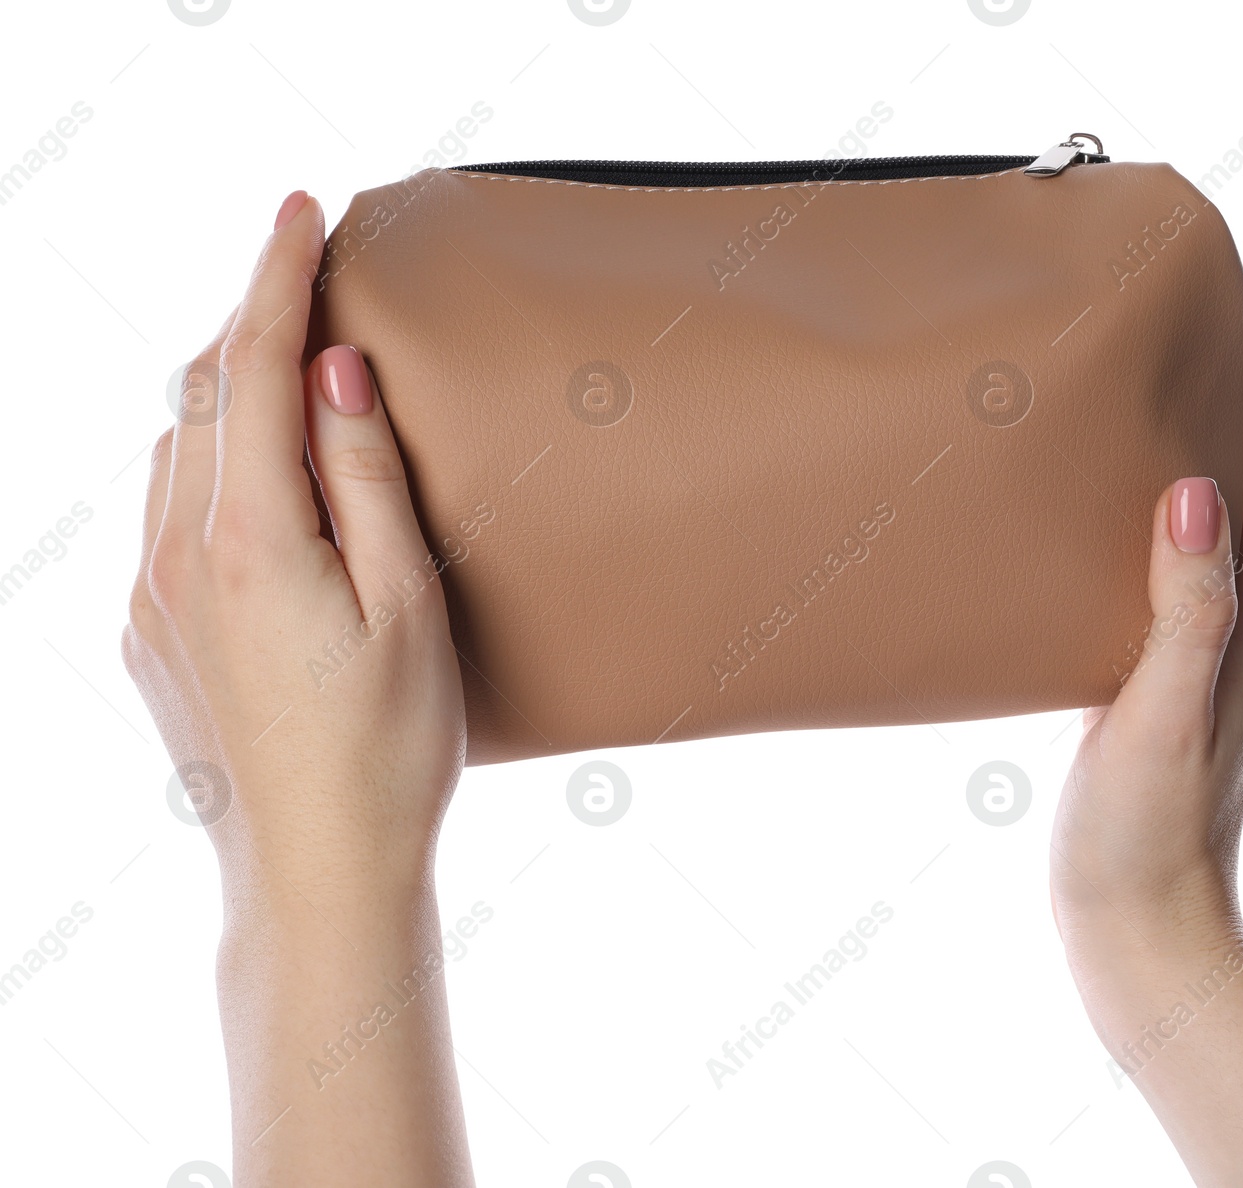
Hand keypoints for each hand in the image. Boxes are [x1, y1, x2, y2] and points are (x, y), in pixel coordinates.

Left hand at [124, 190, 464, 899]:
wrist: (314, 876)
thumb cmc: (386, 752)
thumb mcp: (405, 604)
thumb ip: (363, 478)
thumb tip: (329, 369)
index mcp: (249, 536)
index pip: (251, 364)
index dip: (276, 274)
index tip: (300, 207)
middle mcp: (176, 554)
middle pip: (200, 392)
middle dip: (248, 319)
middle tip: (308, 277)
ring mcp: (151, 599)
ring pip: (174, 450)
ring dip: (226, 392)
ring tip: (288, 374)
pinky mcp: (150, 637)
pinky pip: (165, 513)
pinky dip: (208, 464)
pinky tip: (257, 484)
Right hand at [1050, 310, 1242, 954]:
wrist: (1138, 929)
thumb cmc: (1148, 832)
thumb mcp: (1163, 713)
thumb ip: (1188, 610)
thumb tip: (1196, 491)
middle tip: (1203, 344)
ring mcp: (1204, 664)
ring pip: (1221, 538)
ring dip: (1206, 465)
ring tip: (1155, 410)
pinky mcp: (1158, 688)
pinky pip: (1174, 583)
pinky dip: (1160, 532)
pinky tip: (1107, 529)